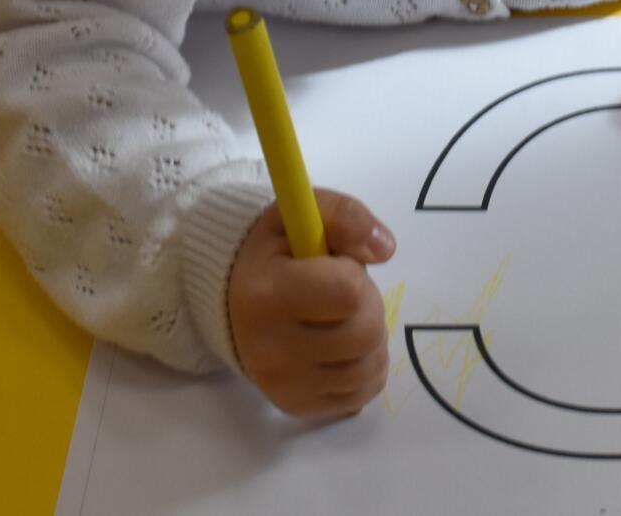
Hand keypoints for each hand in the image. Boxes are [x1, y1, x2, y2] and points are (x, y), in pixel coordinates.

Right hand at [228, 188, 395, 417]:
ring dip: (371, 337)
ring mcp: (283, 386)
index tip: (334, 265)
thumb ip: (345, 215)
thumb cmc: (276, 252)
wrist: (234, 300)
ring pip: (370, 368)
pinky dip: (365, 367)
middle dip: (367, 305)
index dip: (353, 273)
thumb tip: (386, 248)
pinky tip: (343, 346)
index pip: (348, 293)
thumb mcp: (302, 213)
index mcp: (267, 295)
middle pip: (365, 334)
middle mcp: (270, 351)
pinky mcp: (297, 407)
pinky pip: (362, 393)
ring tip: (342, 317)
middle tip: (343, 292)